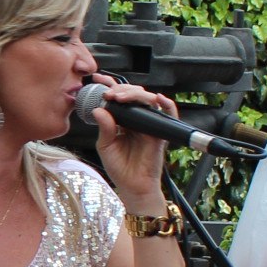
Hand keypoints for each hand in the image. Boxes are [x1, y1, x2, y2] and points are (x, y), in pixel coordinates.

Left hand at [88, 82, 178, 204]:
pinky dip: (167, 104)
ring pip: (148, 100)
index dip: (109, 86)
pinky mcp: (160, 132)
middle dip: (120, 88)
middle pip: (133, 95)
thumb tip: (99, 109)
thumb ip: (104, 128)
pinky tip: (158, 98)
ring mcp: (149, 124)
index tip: (97, 79)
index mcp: (122, 121)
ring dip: (134, 94)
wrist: (133, 187)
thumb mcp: (106, 146)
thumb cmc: (120, 168)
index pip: (118, 98)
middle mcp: (136, 120)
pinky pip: (168, 114)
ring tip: (120, 97)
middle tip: (108, 92)